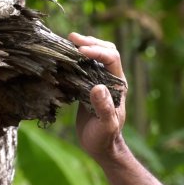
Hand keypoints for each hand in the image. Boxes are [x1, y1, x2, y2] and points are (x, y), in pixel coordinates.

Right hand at [68, 32, 127, 161]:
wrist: (100, 146)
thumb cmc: (105, 138)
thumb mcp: (106, 125)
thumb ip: (104, 108)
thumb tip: (97, 87)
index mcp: (118, 85)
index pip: (112, 58)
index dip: (98, 51)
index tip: (81, 51)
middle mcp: (110, 80)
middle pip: (106, 51)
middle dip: (90, 42)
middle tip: (72, 38)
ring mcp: (99, 82)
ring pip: (95, 57)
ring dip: (84, 46)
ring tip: (69, 41)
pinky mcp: (88, 87)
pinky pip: (84, 67)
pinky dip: (75, 59)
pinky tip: (65, 57)